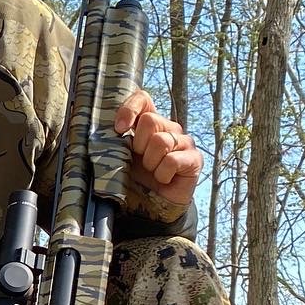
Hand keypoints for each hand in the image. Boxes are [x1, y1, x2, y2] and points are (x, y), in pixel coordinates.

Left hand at [115, 89, 201, 205]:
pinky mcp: (194, 158)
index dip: (130, 109)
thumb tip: (110, 130)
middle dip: (139, 145)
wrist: (154, 206)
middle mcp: (169, 128)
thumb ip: (116, 142)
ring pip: (161, 141)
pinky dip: (162, 174)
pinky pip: (172, 160)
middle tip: (140, 161)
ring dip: (150, 163)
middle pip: (150, 120)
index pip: (143, 99)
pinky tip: (164, 179)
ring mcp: (184, 142)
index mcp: (149, 124)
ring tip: (152, 172)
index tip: (120, 129)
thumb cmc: (136, 180)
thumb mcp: (121, 158)